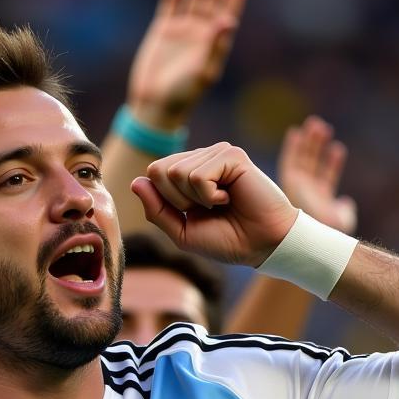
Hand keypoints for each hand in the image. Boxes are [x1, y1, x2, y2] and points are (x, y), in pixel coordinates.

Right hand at [127, 0, 248, 130]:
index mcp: (214, 43)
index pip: (227, 14)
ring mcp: (181, 29)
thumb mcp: (203, 72)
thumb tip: (228, 21)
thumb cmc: (183, 94)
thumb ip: (215, 46)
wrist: (155, 103)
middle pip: (211, 1)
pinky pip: (170, 4)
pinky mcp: (163, 29)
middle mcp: (199, 33)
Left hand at [132, 143, 297, 265]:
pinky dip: (210, 196)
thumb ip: (157, 210)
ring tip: (220, 203)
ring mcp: (217, 154)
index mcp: (187, 174)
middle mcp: (201, 159)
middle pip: (159, 170)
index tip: (192, 214)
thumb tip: (136, 182)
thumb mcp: (182, 232)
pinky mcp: (232, 155)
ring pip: (177, 173)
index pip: (153, 174)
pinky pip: (198, 176)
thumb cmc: (227, 240)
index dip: (165, 202)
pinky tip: (230, 197)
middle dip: (177, 200)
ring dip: (196, 199)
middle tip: (207, 209)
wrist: (262, 245)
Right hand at [278, 116, 356, 233]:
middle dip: (317, 146)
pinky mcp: (288, 182)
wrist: (310, 236)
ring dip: (308, 141)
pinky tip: (296, 131)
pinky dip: (292, 146)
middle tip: (321, 126)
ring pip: (302, 159)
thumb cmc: (328, 234)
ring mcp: (297, 187)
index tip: (337, 149)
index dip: (332, 163)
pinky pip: (289, 160)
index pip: (325, 176)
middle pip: (312, 163)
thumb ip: (346, 210)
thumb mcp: (343, 221)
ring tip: (315, 123)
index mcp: (319, 199)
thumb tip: (345, 202)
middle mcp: (306, 191)